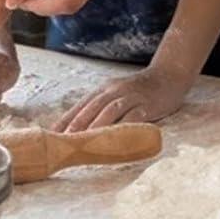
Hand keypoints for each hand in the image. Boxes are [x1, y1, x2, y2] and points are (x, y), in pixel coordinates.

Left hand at [54, 65, 189, 132]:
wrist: (168, 76)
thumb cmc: (139, 90)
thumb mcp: (116, 95)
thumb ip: (100, 108)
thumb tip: (78, 130)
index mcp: (103, 90)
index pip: (80, 107)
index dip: (65, 122)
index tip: (50, 137)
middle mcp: (114, 91)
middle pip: (91, 108)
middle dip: (75, 125)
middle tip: (62, 142)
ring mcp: (131, 97)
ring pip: (109, 111)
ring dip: (95, 126)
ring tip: (83, 142)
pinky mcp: (146, 105)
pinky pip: (132, 117)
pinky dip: (122, 127)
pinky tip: (115, 139)